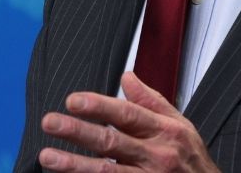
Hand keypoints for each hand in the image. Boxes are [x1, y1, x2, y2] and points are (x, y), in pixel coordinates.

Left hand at [38, 72, 218, 171]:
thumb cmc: (193, 161)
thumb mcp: (181, 126)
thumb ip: (151, 101)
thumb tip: (126, 77)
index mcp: (163, 132)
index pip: (127, 115)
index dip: (99, 107)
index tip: (73, 100)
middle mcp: (156, 156)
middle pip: (111, 142)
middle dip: (78, 131)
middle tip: (50, 122)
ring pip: (106, 172)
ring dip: (75, 165)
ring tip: (47, 157)